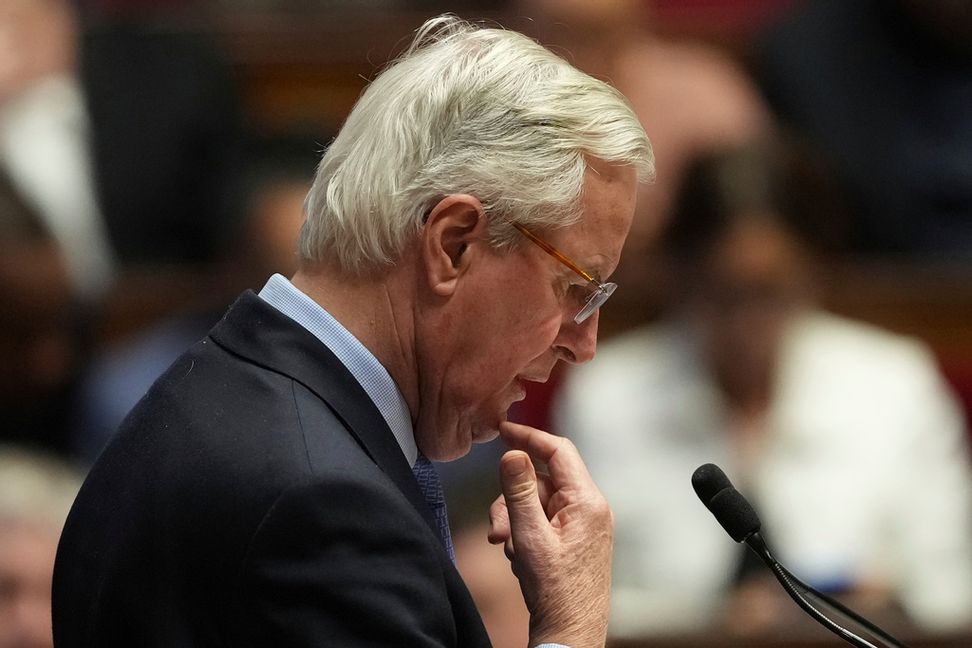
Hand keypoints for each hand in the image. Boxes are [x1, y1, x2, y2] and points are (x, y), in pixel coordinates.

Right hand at [488, 421, 612, 647]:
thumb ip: (519, 490)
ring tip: (511, 552)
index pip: (558, 451)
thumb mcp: (529, 535)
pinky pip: (544, 522)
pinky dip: (526, 534)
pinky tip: (522, 559)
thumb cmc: (556, 590)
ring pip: (538, 503)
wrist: (571, 632)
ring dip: (516, 522)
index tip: (503, 430)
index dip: (529, 437)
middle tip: (498, 531)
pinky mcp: (576, 541)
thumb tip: (513, 453)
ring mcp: (584, 526)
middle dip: (513, 501)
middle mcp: (591, 509)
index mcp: (587, 502)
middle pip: (541, 481)